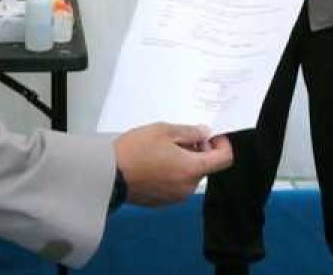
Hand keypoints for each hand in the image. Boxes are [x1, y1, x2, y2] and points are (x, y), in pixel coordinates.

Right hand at [113, 123, 232, 205]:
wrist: (108, 175)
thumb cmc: (135, 151)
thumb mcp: (164, 130)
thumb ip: (189, 132)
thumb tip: (204, 133)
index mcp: (192, 169)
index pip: (224, 159)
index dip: (222, 144)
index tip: (210, 135)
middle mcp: (188, 187)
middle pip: (205, 167)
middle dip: (198, 151)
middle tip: (180, 138)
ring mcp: (175, 197)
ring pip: (190, 176)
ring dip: (185, 162)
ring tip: (163, 149)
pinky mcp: (162, 202)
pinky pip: (177, 185)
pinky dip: (173, 173)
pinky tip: (155, 163)